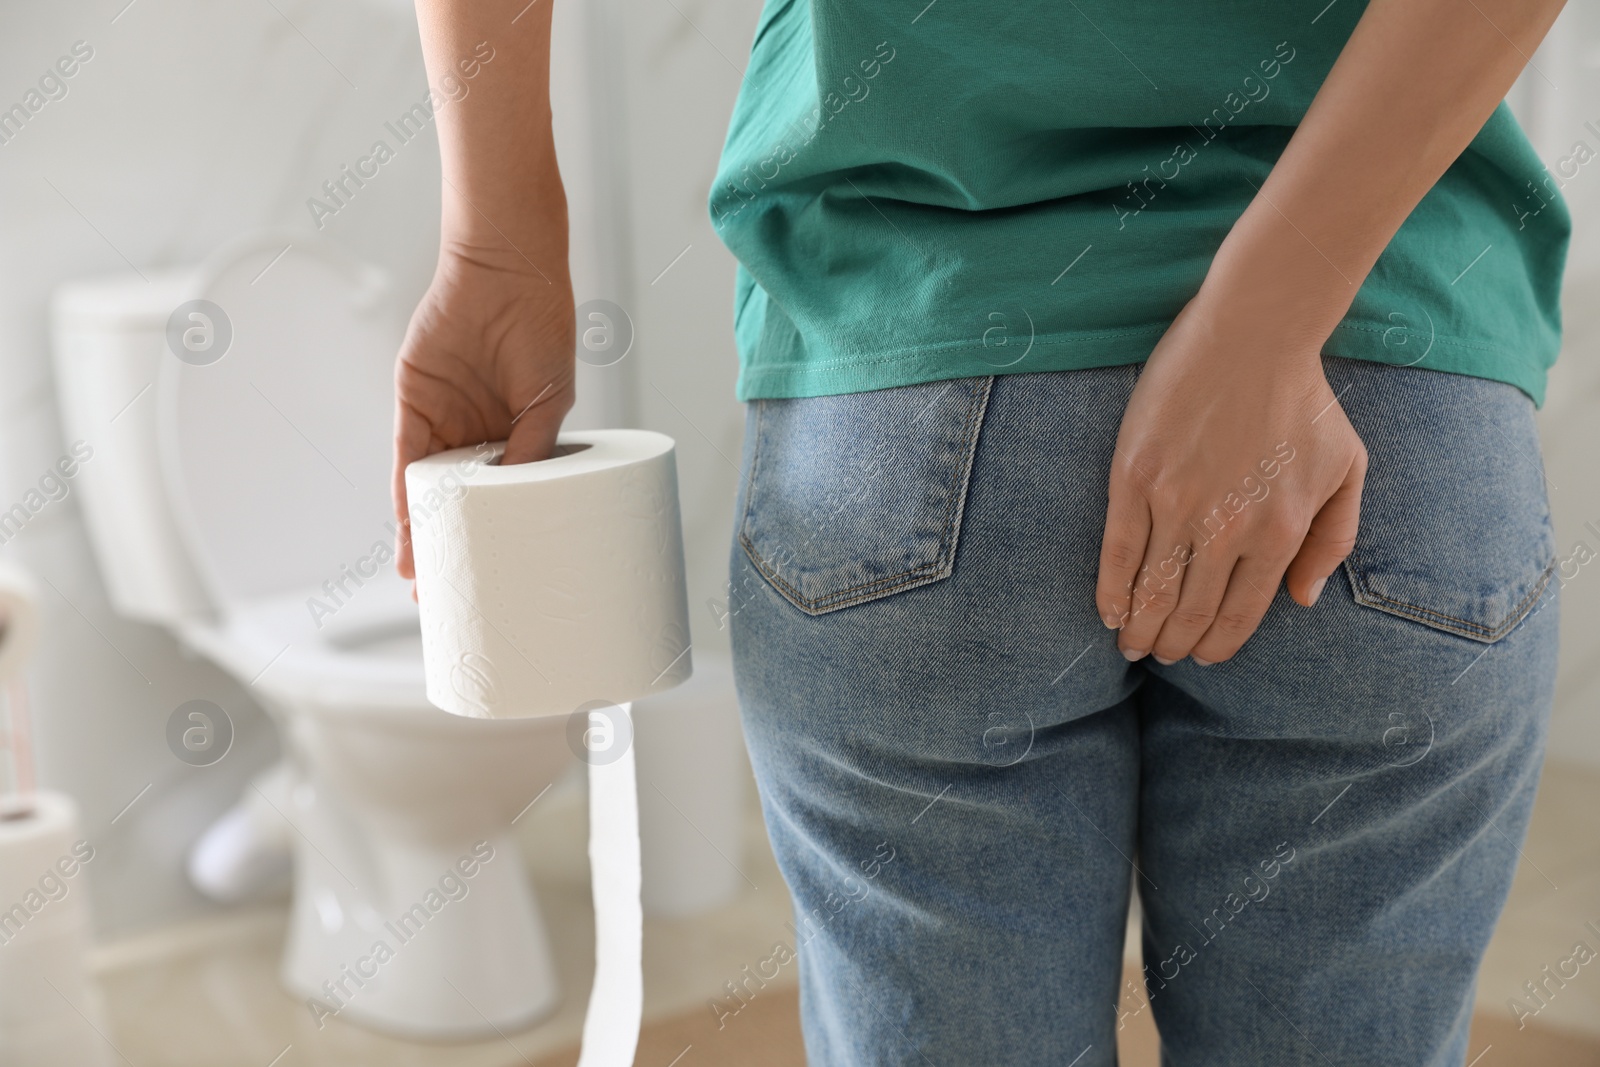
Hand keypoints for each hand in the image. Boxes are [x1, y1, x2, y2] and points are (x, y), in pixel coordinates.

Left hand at [392, 245, 574, 579]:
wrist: (506, 270)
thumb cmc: (541, 327)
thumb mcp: (549, 399)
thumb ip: (529, 450)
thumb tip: (513, 501)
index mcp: (517, 439)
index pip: (500, 499)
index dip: (493, 537)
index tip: (493, 579)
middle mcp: (478, 436)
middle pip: (458, 504)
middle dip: (450, 547)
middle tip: (448, 596)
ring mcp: (445, 422)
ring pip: (427, 491)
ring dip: (420, 534)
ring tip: (422, 579)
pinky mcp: (414, 405)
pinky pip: (405, 460)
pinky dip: (404, 496)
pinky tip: (408, 530)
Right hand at [1094, 296, 1366, 664]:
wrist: (1255, 332)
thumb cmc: (1305, 398)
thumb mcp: (1348, 469)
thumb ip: (1335, 540)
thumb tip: (1302, 601)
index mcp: (1279, 532)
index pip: (1241, 613)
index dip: (1218, 645)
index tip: (1202, 656)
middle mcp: (1227, 528)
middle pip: (1190, 611)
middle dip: (1173, 645)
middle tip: (1161, 655)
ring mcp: (1176, 504)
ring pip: (1152, 590)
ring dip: (1139, 628)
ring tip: (1131, 646)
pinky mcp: (1135, 477)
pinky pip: (1118, 550)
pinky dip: (1111, 590)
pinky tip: (1108, 612)